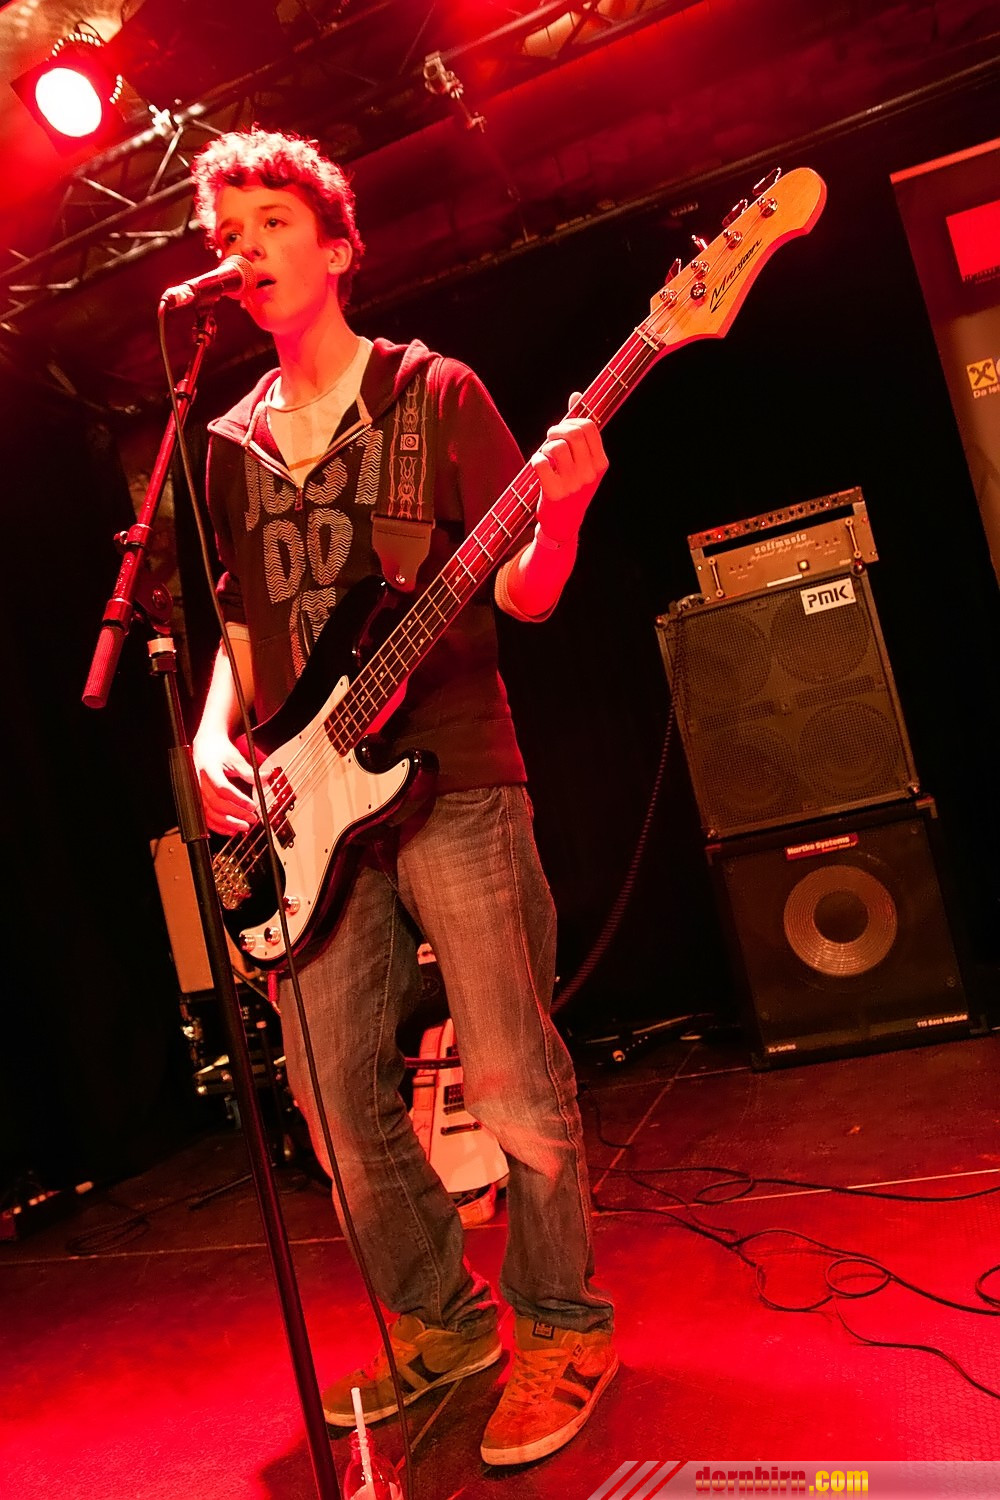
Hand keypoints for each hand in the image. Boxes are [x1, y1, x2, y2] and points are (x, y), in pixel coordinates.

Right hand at [192, 728, 260, 835]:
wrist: (205, 745)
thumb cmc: (220, 750)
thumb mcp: (235, 757)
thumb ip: (249, 771)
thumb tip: (265, 778)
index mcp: (209, 769)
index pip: (223, 788)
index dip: (238, 799)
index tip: (252, 806)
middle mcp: (200, 782)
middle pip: (216, 804)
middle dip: (235, 814)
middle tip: (251, 819)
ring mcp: (197, 792)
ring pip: (209, 813)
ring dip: (227, 823)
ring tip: (243, 827)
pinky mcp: (198, 799)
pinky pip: (205, 816)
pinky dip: (217, 825)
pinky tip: (230, 829)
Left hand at [530, 392, 607, 545]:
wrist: (563, 524)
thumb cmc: (571, 486)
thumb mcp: (582, 460)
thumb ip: (580, 429)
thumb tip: (576, 395)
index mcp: (601, 463)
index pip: (588, 426)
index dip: (571, 421)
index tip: (563, 430)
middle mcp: (590, 474)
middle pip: (572, 433)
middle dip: (556, 430)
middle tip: (549, 439)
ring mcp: (573, 485)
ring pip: (556, 446)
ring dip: (546, 447)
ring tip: (545, 456)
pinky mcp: (554, 494)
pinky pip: (540, 463)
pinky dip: (535, 460)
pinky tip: (539, 467)